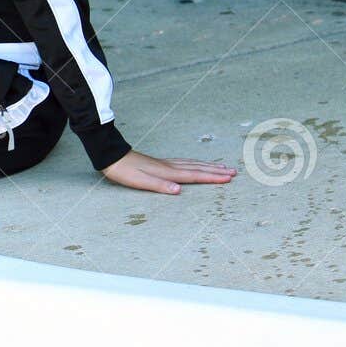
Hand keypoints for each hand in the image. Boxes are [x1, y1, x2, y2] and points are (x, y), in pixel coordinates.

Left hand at [99, 151, 236, 193]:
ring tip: (222, 167)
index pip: (194, 176)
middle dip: (216, 171)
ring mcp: (165, 163)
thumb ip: (159, 186)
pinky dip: (195, 164)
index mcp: (167, 173)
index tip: (228, 178)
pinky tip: (196, 164)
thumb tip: (179, 190)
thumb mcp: (139, 181)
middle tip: (234, 173)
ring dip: (208, 166)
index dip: (212, 178)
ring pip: (192, 164)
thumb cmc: (124, 171)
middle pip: (198, 168)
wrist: (111, 155)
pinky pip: (185, 163)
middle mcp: (169, 166)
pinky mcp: (160, 163)